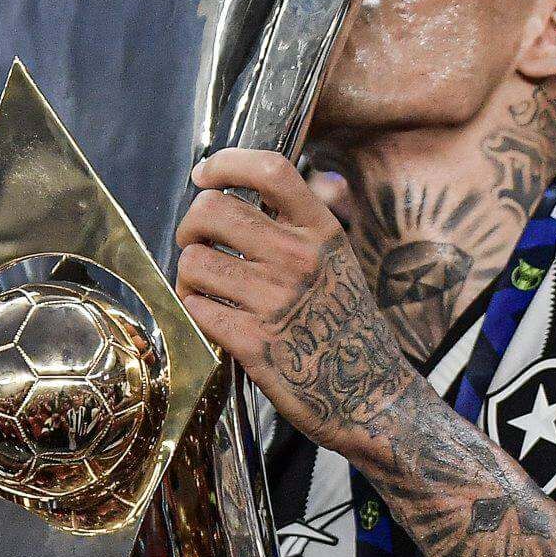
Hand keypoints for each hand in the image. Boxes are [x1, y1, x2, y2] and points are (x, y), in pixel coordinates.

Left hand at [171, 148, 422, 454]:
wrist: (368, 393)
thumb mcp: (336, 259)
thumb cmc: (345, 323)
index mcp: (322, 232)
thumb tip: (241, 189)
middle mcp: (299, 259)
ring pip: (194, 261)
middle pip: (214, 211)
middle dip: (191, 224)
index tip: (205, 174)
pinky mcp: (252, 342)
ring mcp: (274, 301)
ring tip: (203, 285)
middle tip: (196, 241)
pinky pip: (195, 305)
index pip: (270, 171)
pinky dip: (191, 307)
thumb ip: (298, 224)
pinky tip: (208, 312)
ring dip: (187, 272)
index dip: (227, 163)